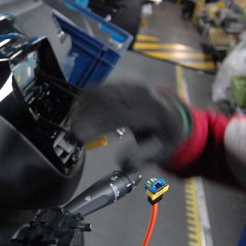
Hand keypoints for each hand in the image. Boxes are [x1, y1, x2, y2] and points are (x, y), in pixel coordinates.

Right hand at [68, 83, 190, 167]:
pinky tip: (77, 113)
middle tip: (73, 134)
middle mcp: (142, 94)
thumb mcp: (160, 152)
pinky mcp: (121, 85)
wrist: (172, 114)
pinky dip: (85, 101)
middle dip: (86, 116)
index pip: (122, 114)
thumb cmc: (163, 136)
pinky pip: (99, 89)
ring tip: (73, 126)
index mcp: (155, 111)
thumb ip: (141, 156)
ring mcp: (130, 87)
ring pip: (101, 92)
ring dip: (82, 108)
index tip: (82, 136)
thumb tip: (120, 160)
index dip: (98, 124)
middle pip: (108, 100)